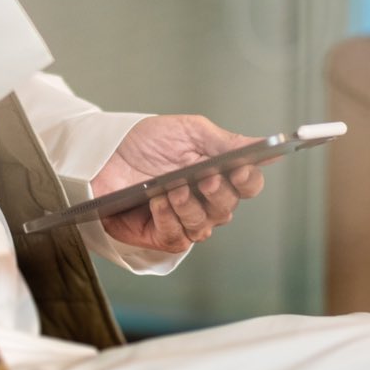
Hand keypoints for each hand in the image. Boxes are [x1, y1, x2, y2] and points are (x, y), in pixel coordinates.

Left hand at [93, 115, 265, 253]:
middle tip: (204, 179)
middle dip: (217, 194)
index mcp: (218, 173)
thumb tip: (265, 145)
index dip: (248, 180)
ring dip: (190, 208)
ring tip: (173, 189)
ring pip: (203, 226)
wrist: (104, 153)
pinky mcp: (162, 235)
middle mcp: (205, 201)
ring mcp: (185, 220)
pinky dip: (169, 220)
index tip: (240, 170)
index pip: (248, 184)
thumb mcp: (189, 132)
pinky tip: (158, 203)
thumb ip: (226, 141)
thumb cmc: (146, 141)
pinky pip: (177, 238)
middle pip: (227, 208)